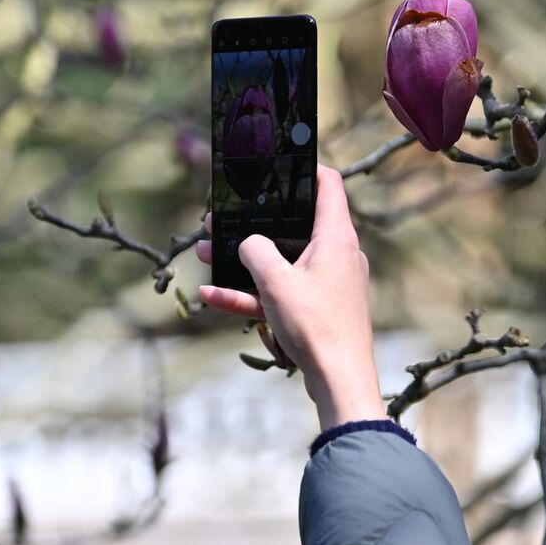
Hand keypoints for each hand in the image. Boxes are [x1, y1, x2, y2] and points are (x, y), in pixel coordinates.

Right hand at [197, 165, 387, 429]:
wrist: (339, 382)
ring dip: (244, 260)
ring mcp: (327, 284)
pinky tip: (212, 296)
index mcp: (336, 237)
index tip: (276, 163)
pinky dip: (252, 294)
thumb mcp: (275, 281)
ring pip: (281, 262)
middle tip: (221, 217)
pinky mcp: (318, 310)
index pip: (327, 185)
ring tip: (205, 254)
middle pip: (293, 226)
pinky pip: (281, 293)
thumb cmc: (316, 325)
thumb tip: (249, 244)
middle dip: (254, 223)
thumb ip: (255, 251)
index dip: (304, 168)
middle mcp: (337, 255)